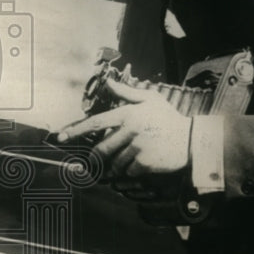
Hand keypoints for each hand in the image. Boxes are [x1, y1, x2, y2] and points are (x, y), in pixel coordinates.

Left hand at [55, 78, 191, 178]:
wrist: (193, 139)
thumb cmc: (169, 119)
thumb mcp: (151, 99)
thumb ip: (127, 92)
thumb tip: (108, 82)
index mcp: (128, 113)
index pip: (96, 122)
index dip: (76, 130)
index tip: (60, 137)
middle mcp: (131, 129)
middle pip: (101, 149)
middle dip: (96, 159)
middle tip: (95, 163)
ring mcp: (138, 146)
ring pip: (115, 162)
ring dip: (118, 165)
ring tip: (132, 159)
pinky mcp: (145, 162)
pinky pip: (129, 171)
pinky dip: (132, 171)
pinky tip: (143, 164)